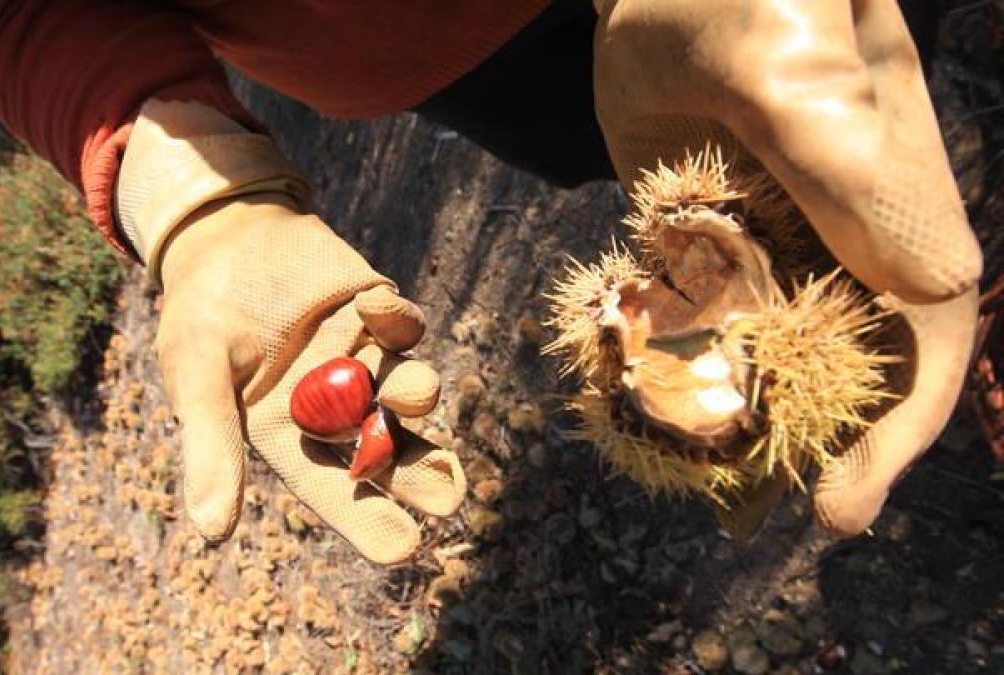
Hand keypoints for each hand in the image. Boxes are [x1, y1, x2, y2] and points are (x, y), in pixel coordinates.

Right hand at [154, 194, 464, 563]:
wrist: (223, 236)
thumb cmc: (201, 315)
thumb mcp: (196, 376)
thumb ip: (210, 446)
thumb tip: (212, 533)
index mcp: (290, 435)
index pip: (333, 489)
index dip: (368, 518)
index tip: (404, 549)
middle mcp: (336, 408)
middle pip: (385, 449)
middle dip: (418, 472)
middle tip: (448, 498)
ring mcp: (364, 360)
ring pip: (403, 389)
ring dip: (415, 393)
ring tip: (417, 391)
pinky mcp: (379, 314)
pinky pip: (401, 324)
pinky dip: (398, 320)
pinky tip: (377, 307)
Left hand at [592, 0, 982, 536]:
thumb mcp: (787, 73)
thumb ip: (849, 168)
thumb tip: (940, 285)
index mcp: (891, 194)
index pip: (922, 331)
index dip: (900, 424)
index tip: (843, 506)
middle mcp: (838, 221)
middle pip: (846, 354)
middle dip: (813, 438)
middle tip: (753, 512)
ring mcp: (764, 225)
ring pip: (767, 340)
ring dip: (733, 403)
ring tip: (680, 465)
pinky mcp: (696, 219)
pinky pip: (692, 302)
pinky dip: (669, 347)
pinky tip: (624, 382)